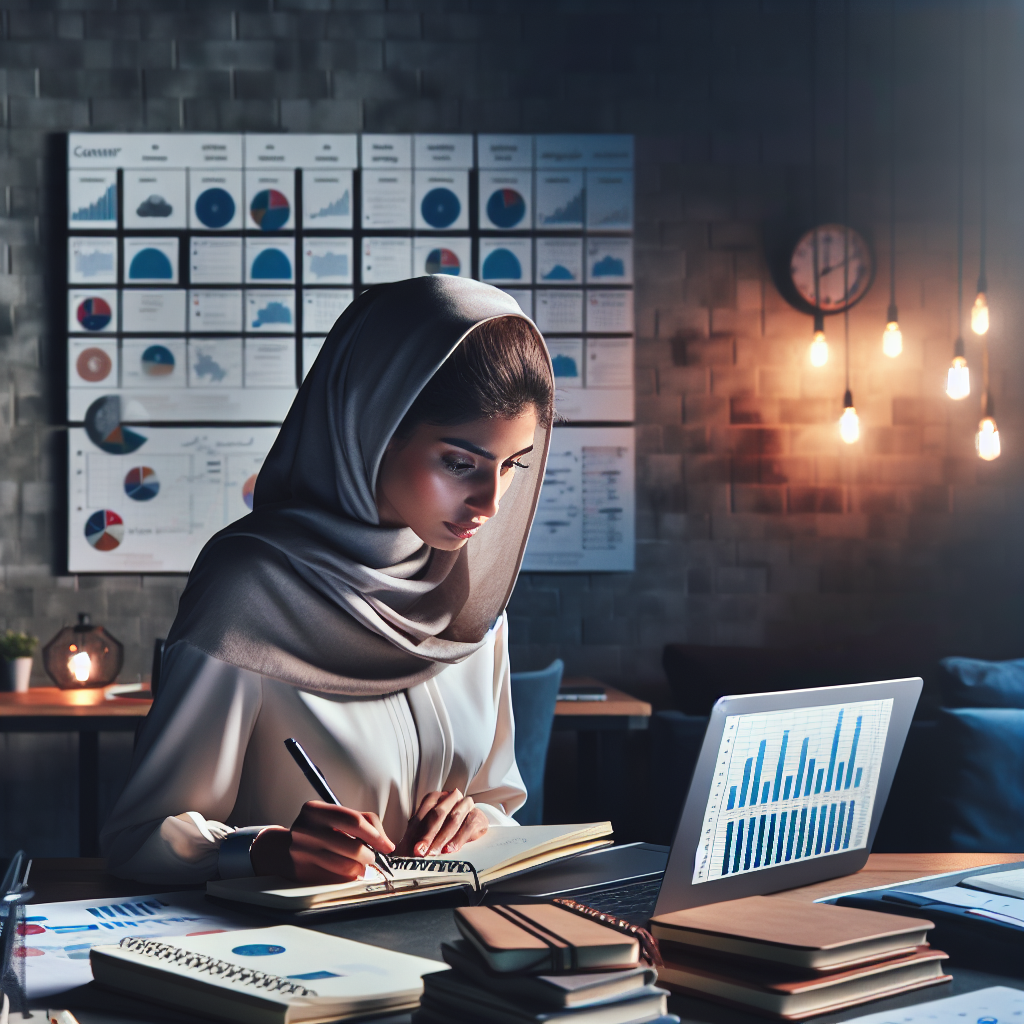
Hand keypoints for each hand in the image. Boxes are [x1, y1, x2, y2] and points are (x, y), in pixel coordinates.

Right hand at [249, 800, 394, 883]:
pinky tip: (348, 872)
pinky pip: (335, 878)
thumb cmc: (318, 830)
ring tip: (361, 866)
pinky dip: (348, 877)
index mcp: (315, 810)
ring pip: (345, 865)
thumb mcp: (337, 817)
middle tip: (372, 857)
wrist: (282, 849)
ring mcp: (301, 852)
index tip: (386, 845)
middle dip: (370, 855)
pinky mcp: (302, 872)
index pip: (354, 821)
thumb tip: (387, 844)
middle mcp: (305, 829)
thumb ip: (365, 822)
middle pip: (353, 846)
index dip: (376, 835)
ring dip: (360, 868)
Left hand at [396, 789, 488, 856]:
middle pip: (438, 813)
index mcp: (435, 797)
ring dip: (442, 837)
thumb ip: (415, 837)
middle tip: (420, 852)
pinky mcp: (477, 815)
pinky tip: (451, 849)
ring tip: (435, 853)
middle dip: (428, 835)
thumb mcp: (428, 831)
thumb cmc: (445, 829)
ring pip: (454, 818)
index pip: (424, 811)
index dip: (417, 830)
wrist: (471, 825)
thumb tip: (398, 850)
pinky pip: (469, 825)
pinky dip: (459, 838)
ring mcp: (465, 804)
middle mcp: (451, 797)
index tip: (412, 848)